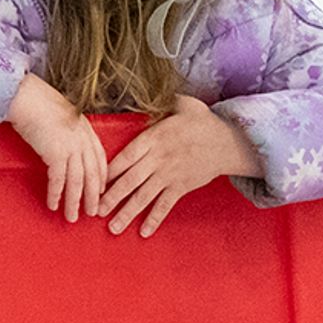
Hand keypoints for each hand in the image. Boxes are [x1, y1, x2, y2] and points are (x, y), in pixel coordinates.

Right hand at [7, 73, 106, 221]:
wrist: (25, 97)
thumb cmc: (38, 102)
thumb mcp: (61, 114)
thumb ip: (68, 129)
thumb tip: (62, 141)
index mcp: (86, 129)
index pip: (100, 158)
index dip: (101, 177)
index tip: (100, 191)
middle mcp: (83, 139)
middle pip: (92, 174)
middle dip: (93, 196)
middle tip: (93, 212)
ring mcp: (71, 146)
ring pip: (77, 181)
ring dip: (74, 202)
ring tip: (72, 217)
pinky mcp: (56, 153)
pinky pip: (58, 180)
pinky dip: (56, 195)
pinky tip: (54, 205)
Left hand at [95, 95, 262, 237]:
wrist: (229, 142)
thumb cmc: (202, 122)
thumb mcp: (182, 104)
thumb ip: (161, 101)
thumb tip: (144, 89)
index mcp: (154, 139)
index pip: (126, 156)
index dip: (108, 170)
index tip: (93, 180)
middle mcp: (159, 160)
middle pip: (130, 181)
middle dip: (111, 197)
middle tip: (94, 210)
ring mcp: (170, 176)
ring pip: (144, 197)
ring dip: (127, 213)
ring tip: (112, 228)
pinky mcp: (181, 187)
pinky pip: (165, 206)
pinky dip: (155, 219)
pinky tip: (143, 233)